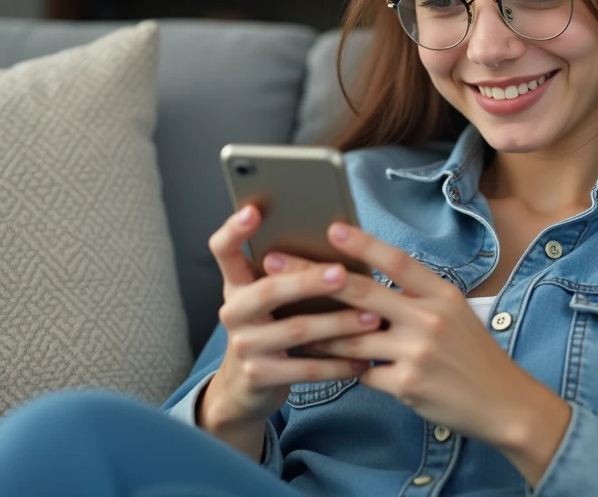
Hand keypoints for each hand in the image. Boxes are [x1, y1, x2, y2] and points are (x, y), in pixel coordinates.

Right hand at [201, 204, 380, 428]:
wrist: (246, 386)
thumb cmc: (273, 326)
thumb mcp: (272, 300)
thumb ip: (290, 274)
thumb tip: (343, 240)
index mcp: (236, 284)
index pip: (223, 250)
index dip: (234, 230)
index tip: (253, 211)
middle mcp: (233, 312)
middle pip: (268, 290)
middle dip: (308, 281)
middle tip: (343, 274)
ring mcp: (244, 345)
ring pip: (295, 330)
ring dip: (338, 324)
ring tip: (373, 319)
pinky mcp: (258, 376)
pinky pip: (304, 368)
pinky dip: (337, 364)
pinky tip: (364, 359)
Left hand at [307, 222, 571, 476]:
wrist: (504, 402)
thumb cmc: (473, 353)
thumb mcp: (454, 313)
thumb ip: (417, 297)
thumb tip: (369, 284)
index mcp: (442, 294)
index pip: (398, 261)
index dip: (364, 244)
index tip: (332, 229)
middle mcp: (429, 319)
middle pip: (364, 294)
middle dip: (315, 279)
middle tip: (278, 266)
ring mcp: (417, 353)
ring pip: (353, 339)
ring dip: (321, 334)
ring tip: (291, 326)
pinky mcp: (407, 384)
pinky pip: (364, 373)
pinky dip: (350, 369)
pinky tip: (335, 367)